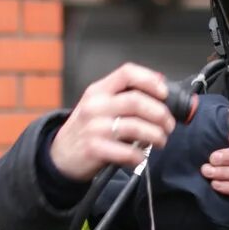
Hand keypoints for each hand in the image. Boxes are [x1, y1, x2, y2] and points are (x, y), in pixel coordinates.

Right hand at [49, 62, 175, 182]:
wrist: (59, 155)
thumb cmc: (87, 128)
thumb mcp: (99, 105)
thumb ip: (124, 96)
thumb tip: (161, 88)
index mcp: (98, 90)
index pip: (127, 73)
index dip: (151, 80)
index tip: (164, 93)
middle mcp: (95, 106)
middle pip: (137, 101)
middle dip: (161, 114)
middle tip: (169, 125)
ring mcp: (93, 128)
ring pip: (136, 127)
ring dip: (156, 135)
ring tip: (161, 140)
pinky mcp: (94, 149)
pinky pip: (127, 152)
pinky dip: (139, 155)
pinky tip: (140, 156)